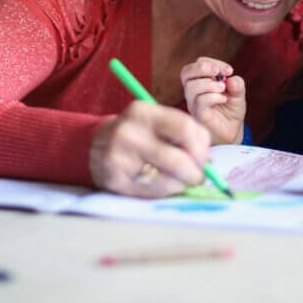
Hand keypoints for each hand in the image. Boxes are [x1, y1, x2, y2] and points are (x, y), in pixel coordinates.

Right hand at [89, 99, 210, 196]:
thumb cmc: (135, 136)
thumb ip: (181, 135)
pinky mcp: (115, 178)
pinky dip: (166, 191)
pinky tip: (162, 185)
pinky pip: (153, 191)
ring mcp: (119, 156)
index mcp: (143, 111)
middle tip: (198, 177)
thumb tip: (209, 162)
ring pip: (168, 178)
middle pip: (179, 158)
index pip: (186, 127)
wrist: (93, 147)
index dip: (202, 147)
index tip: (204, 158)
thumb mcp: (153, 124)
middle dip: (196, 173)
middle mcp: (129, 131)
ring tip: (181, 182)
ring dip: (183, 184)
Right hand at [180, 57, 245, 144]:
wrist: (231, 132)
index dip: (212, 63)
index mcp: (200, 81)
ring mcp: (194, 104)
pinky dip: (213, 97)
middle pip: (186, 72)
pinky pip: (200, 102)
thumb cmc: (231, 111)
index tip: (229, 70)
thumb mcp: (238, 95)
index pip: (198, 64)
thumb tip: (231, 78)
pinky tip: (224, 99)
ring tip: (223, 89)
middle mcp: (193, 91)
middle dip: (203, 68)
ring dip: (209, 84)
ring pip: (191, 87)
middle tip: (219, 73)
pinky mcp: (198, 115)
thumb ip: (237, 85)